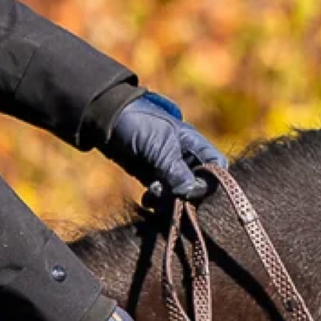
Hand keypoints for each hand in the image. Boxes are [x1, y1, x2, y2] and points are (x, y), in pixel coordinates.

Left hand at [105, 90, 225, 202]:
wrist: (104, 120)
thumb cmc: (138, 124)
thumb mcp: (160, 146)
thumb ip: (177, 171)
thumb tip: (190, 193)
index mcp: (194, 144)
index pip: (216, 166)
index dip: (212, 182)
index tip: (194, 191)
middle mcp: (185, 158)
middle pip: (198, 185)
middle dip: (186, 195)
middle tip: (169, 197)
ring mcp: (169, 169)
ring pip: (179, 194)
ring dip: (168, 200)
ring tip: (153, 195)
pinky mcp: (153, 177)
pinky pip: (162, 196)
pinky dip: (156, 201)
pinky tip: (147, 200)